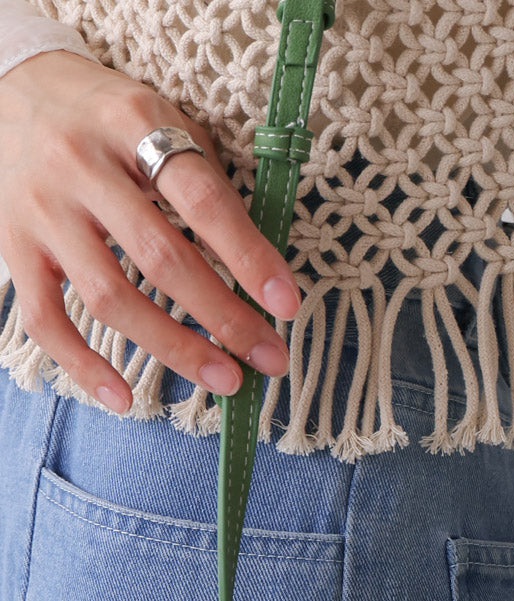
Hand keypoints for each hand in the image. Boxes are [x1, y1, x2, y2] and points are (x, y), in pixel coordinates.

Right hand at [0, 50, 301, 413]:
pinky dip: (82, 365)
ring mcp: (42, 210)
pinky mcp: (13, 246)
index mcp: (133, 123)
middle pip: (160, 256)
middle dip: (224, 316)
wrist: (14, 90)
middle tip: (269, 358)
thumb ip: (210, 187)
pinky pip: (44, 319)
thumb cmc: (112, 119)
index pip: (201, 199)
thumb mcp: (166, 124)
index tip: (287, 305)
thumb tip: (262, 271)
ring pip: (110, 296)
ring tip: (225, 379)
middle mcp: (80, 164)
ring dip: (174, 347)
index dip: (249, 256)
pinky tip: (122, 399)